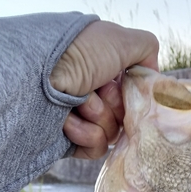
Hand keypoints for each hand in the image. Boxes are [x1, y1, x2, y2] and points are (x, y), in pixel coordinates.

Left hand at [50, 21, 158, 159]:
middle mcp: (94, 96)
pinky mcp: (71, 142)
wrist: (38, 78)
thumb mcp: (121, 41)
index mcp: (105, 74)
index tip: (123, 86)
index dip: (132, 94)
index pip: (134, 95)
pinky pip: (96, 150)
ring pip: (111, 134)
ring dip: (97, 117)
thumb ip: (147, 50)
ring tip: (77, 103)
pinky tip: (68, 121)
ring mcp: (82, 120)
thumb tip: (152, 77)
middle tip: (95, 90)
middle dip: (113, 105)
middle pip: (125, 117)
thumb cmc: (79, 55)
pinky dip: (85, 135)